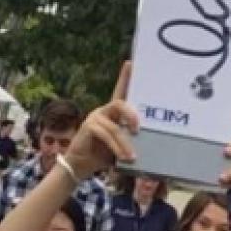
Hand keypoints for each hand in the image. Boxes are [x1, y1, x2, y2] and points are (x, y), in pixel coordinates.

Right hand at [64, 62, 137, 179]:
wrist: (80, 166)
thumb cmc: (102, 155)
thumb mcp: (120, 146)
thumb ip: (130, 140)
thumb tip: (150, 142)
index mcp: (112, 114)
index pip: (120, 91)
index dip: (125, 77)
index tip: (131, 63)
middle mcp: (103, 111)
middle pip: (120, 103)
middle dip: (131, 115)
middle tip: (138, 129)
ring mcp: (95, 117)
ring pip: (115, 126)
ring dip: (125, 143)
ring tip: (131, 157)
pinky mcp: (88, 126)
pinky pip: (107, 134)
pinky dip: (116, 147)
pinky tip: (123, 157)